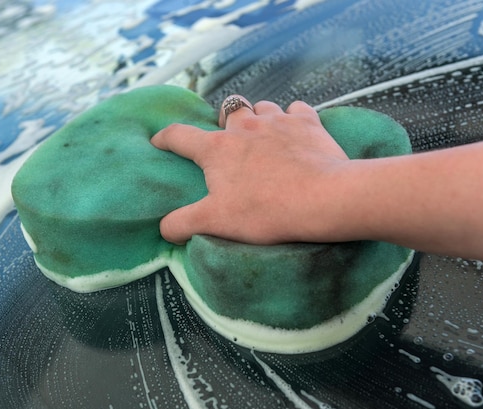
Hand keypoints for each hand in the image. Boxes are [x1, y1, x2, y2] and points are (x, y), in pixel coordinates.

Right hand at [150, 96, 349, 244]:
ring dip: (259, 117)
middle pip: (227, 110)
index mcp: (217, 149)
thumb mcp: (215, 222)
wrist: (322, 199)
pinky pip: (296, 109)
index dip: (166, 137)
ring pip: (262, 107)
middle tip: (229, 141)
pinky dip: (293, 117)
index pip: (180, 136)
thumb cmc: (265, 210)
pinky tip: (295, 131)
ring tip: (263, 136)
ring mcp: (277, 120)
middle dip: (225, 121)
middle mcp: (244, 126)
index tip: (159, 140)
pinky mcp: (308, 123)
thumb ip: (183, 223)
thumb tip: (164, 228)